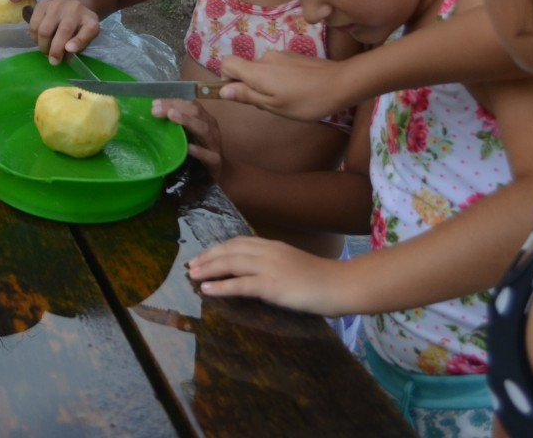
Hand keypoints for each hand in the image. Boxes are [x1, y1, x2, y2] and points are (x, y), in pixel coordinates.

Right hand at [28, 0, 99, 63]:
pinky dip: (34, 37)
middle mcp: (75, 8)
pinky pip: (33, 24)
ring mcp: (57, 4)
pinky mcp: (43, 4)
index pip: (89, 30)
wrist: (71, 10)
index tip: (70, 50)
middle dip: (55, 51)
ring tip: (46, 49)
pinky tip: (40, 39)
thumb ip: (79, 46)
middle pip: (62, 32)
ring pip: (44, 30)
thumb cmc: (79, 29)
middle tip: (53, 61)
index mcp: (90, 20)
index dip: (79, 41)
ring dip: (43, 45)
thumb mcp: (85, 39)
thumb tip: (67, 50)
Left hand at [150, 98, 225, 180]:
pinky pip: (209, 156)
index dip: (172, 102)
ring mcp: (214, 144)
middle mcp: (210, 127)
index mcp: (204, 118)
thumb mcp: (188, 132)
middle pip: (195, 113)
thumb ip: (175, 123)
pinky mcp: (215, 161)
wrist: (215, 170)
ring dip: (187, 121)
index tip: (154, 103)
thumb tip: (154, 113)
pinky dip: (199, 151)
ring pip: (204, 129)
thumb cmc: (199, 147)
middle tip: (155, 110)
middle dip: (175, 108)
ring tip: (171, 115)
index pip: (189, 105)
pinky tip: (189, 148)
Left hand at [187, 235, 354, 315]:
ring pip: (230, 263)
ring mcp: (269, 267)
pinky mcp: (271, 285)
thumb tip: (253, 275)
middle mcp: (268, 252)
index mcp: (272, 245)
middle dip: (208, 257)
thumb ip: (272, 265)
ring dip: (208, 269)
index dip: (218, 248)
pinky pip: (239, 284)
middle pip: (229, 250)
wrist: (340, 285)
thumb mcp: (291, 264)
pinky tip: (207, 289)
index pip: (238, 242)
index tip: (203, 255)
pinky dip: (220, 286)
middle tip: (191, 265)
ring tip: (193, 275)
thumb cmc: (321, 280)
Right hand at [219, 52, 352, 121]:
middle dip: (251, 85)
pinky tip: (298, 90)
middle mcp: (265, 58)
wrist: (341, 84)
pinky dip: (281, 78)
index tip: (240, 93)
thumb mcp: (273, 105)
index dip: (226, 78)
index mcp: (256, 71)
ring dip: (268, 83)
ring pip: (264, 69)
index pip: (226, 63)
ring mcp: (282, 55)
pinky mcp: (295, 56)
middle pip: (246, 68)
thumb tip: (222, 91)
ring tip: (288, 99)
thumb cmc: (305, 101)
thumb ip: (247, 96)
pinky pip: (278, 66)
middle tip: (270, 104)